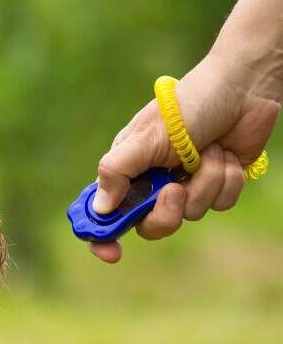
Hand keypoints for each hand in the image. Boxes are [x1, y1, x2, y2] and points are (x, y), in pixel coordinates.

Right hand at [89, 55, 279, 262]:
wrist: (243, 89)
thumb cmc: (187, 105)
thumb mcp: (145, 137)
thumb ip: (117, 172)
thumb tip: (100, 209)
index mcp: (126, 169)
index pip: (104, 211)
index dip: (102, 235)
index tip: (112, 253)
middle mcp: (152, 181)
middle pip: (149, 225)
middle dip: (167, 212)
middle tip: (175, 190)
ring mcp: (185, 184)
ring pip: (190, 214)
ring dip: (205, 182)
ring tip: (208, 151)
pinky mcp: (215, 184)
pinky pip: (219, 204)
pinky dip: (226, 180)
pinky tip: (225, 154)